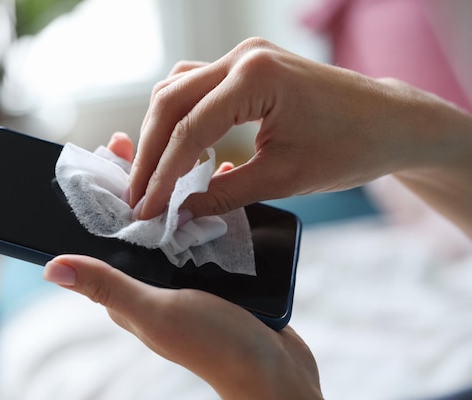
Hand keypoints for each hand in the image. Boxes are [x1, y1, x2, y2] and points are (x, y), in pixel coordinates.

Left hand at [43, 132, 336, 399]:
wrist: (275, 372)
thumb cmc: (213, 346)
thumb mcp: (155, 311)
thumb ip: (108, 287)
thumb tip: (50, 266)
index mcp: (132, 288)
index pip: (107, 233)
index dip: (103, 194)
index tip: (103, 153)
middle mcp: (156, 279)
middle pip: (141, 222)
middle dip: (137, 182)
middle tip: (136, 141)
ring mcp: (191, 275)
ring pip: (178, 222)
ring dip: (176, 189)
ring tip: (181, 151)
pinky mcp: (221, 273)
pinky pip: (212, 230)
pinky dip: (213, 204)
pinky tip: (222, 179)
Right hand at [128, 38, 471, 233]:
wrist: (390, 122)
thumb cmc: (350, 147)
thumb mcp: (284, 178)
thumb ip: (224, 195)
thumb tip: (180, 213)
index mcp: (255, 78)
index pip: (189, 129)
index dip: (162, 175)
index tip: (145, 208)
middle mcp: (243, 57)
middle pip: (170, 101)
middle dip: (150, 152)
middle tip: (138, 194)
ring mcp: (244, 57)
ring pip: (177, 89)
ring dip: (160, 131)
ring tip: (154, 175)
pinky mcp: (248, 67)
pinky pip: (197, 87)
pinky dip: (181, 118)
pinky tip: (183, 149)